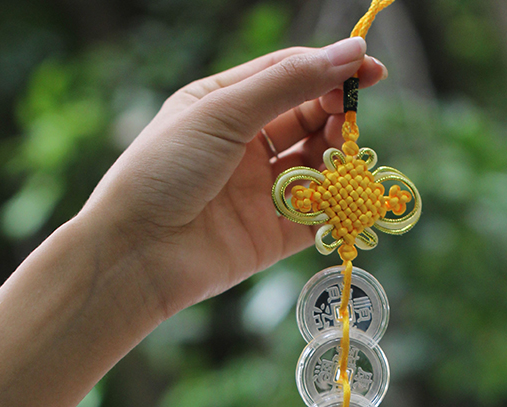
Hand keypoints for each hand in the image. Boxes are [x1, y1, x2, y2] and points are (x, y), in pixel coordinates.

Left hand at [80, 37, 385, 320]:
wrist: (137, 254)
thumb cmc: (165, 171)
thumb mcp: (223, 113)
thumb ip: (288, 84)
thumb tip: (349, 51)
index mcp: (225, 105)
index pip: (287, 76)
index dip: (329, 70)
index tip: (370, 71)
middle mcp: (244, 147)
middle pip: (306, 121)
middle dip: (334, 117)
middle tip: (351, 121)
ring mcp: (259, 192)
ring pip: (314, 169)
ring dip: (335, 161)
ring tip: (343, 159)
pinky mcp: (271, 236)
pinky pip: (313, 218)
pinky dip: (333, 209)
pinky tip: (345, 200)